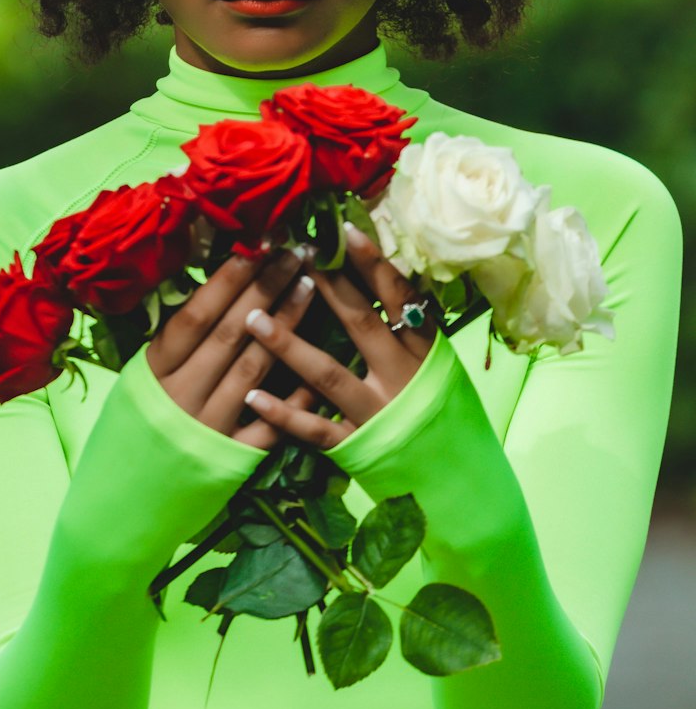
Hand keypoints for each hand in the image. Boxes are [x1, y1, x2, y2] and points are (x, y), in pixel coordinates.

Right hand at [145, 240, 323, 449]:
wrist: (126, 498)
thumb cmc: (137, 424)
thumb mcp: (141, 377)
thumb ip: (172, 341)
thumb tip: (212, 286)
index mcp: (155, 370)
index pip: (197, 315)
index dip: (228, 279)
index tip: (257, 243)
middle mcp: (182, 396)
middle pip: (231, 333)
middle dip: (266, 287)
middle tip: (297, 251)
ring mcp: (210, 428)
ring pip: (255, 368)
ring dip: (286, 324)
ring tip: (310, 284)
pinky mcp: (232, 459)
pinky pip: (271, 423)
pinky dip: (295, 393)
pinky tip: (320, 357)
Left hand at [241, 221, 438, 447]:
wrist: (456, 478)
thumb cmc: (441, 409)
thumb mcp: (438, 363)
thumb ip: (411, 325)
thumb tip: (382, 269)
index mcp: (424, 351)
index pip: (400, 298)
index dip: (374, 263)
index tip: (347, 230)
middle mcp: (401, 377)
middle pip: (361, 324)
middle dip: (327, 288)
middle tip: (293, 257)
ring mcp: (376, 412)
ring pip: (327, 374)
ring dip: (287, 344)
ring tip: (252, 318)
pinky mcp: (357, 445)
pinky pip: (315, 429)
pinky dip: (283, 413)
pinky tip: (252, 395)